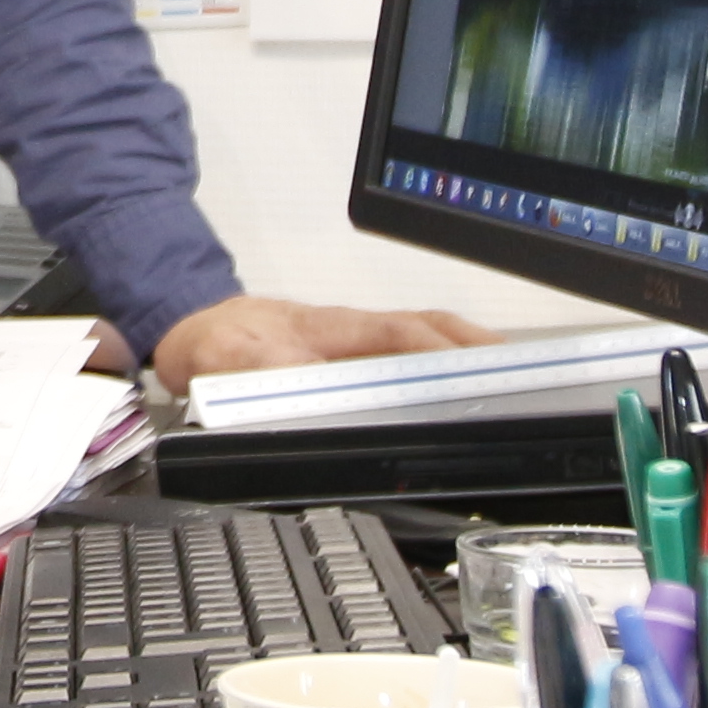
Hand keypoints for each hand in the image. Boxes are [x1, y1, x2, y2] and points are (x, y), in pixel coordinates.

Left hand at [146, 293, 490, 391]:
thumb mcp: (222, 359)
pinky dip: (437, 360)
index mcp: (327, 328)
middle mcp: (347, 331)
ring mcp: (350, 341)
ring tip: (504, 374)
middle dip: (473, 346)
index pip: (398, 333)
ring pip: (418, 340)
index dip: (440, 347)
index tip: (474, 362)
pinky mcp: (346, 355)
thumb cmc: (212, 342)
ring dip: (462, 352)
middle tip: (518, 368)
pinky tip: (454, 379)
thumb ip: (257, 366)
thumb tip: (298, 374)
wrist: (189, 328)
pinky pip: (401, 353)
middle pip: (425, 330)